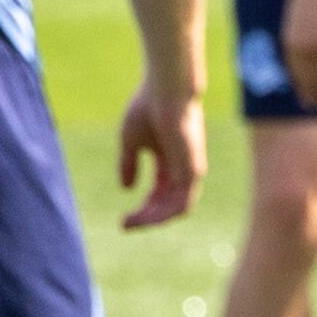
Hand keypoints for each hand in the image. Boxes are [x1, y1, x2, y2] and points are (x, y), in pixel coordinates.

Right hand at [118, 86, 204, 229]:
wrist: (165, 91)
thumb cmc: (148, 107)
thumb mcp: (131, 140)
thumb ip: (129, 164)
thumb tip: (126, 188)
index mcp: (169, 160)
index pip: (159, 193)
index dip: (142, 209)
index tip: (123, 221)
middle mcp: (182, 168)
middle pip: (166, 204)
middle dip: (145, 218)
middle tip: (124, 225)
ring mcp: (190, 171)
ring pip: (175, 208)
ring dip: (152, 220)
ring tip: (131, 223)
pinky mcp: (193, 171)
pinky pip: (182, 204)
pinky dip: (164, 214)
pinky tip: (145, 217)